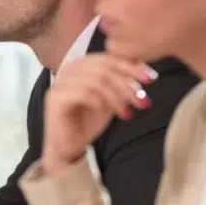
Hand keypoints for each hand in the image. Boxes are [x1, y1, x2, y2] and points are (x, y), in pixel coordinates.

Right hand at [42, 55, 156, 173]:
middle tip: (141, 101)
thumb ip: (120, 82)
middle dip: (127, 84)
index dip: (131, 67)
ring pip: (95, 81)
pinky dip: (100, 103)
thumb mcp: (110, 98)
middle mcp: (66, 71)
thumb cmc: (86, 122)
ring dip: (117, 98)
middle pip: (103, 68)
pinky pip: (84, 93)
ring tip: (126, 113)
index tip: (150, 79)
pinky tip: (107, 113)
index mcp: (78, 66)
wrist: (69, 147)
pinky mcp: (55, 99)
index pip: (107, 58)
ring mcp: (58, 84)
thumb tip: (142, 66)